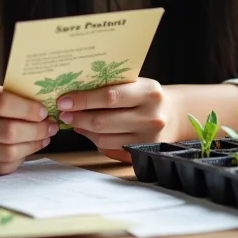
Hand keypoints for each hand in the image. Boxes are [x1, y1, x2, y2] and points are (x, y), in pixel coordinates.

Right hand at [0, 83, 57, 174]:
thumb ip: (18, 97)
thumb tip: (48, 110)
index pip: (3, 103)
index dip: (29, 109)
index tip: (44, 112)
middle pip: (8, 131)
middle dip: (36, 130)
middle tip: (51, 127)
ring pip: (8, 152)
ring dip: (32, 145)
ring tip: (45, 137)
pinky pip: (3, 167)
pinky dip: (21, 158)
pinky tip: (29, 148)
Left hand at [57, 78, 177, 161]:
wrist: (174, 115)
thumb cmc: (148, 96)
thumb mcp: (137, 84)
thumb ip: (112, 87)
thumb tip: (74, 96)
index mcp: (149, 92)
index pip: (110, 96)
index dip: (83, 100)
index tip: (64, 101)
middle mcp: (151, 117)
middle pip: (104, 121)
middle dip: (78, 117)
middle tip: (63, 112)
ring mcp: (147, 138)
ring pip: (104, 138)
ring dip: (83, 130)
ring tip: (73, 121)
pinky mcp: (142, 153)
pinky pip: (109, 148)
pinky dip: (94, 139)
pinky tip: (87, 130)